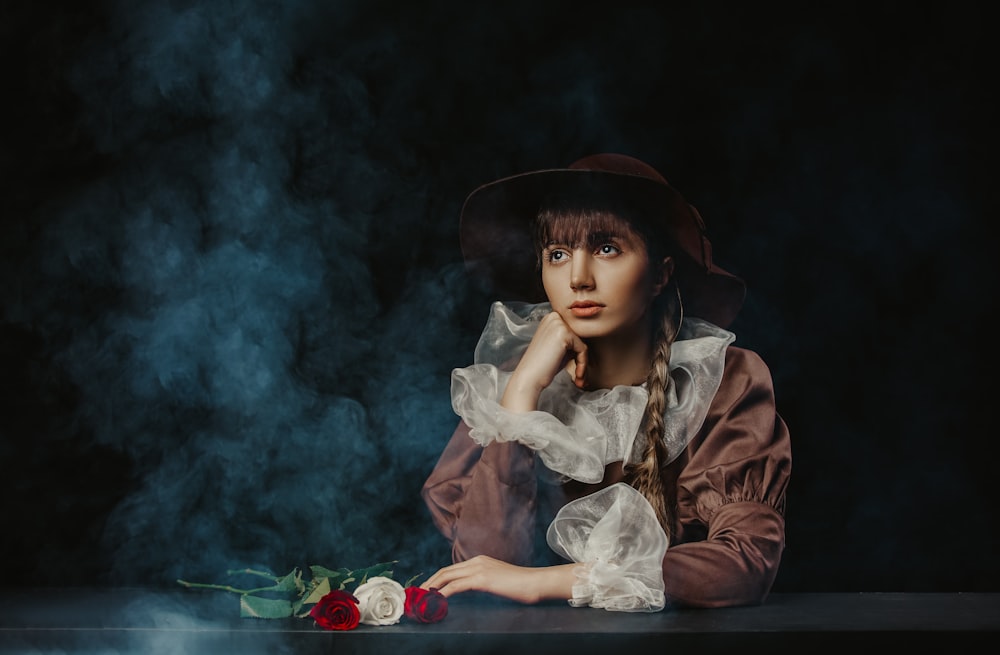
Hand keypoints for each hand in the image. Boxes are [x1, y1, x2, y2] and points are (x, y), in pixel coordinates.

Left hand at [420, 555, 575, 604]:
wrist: (536, 582)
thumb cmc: (521, 585)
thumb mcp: (497, 581)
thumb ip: (482, 583)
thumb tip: (469, 592)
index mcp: (480, 560)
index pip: (452, 569)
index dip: (437, 578)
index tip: (428, 589)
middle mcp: (477, 561)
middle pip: (445, 571)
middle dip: (430, 582)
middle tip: (419, 595)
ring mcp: (479, 568)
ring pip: (447, 576)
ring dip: (432, 587)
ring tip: (422, 598)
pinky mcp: (482, 579)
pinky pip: (457, 585)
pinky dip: (444, 592)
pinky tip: (437, 599)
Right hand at [502, 311, 587, 411]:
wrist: (529, 377)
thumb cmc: (543, 366)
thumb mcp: (557, 348)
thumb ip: (570, 340)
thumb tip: (587, 341)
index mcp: (551, 318)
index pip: (574, 333)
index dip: (577, 352)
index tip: (577, 369)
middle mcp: (554, 317)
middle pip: (580, 337)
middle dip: (581, 357)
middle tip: (580, 375)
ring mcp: (558, 323)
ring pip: (582, 343)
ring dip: (583, 363)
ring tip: (578, 378)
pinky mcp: (564, 333)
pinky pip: (583, 349)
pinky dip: (582, 364)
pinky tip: (577, 375)